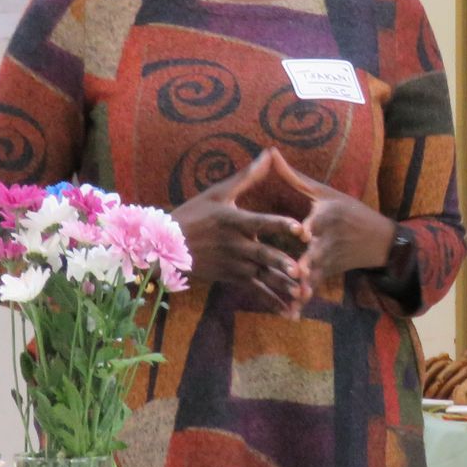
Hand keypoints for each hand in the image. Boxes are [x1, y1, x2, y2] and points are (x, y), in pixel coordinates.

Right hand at [169, 150, 307, 316]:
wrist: (165, 246)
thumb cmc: (193, 214)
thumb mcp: (218, 193)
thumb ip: (247, 176)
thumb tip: (269, 153)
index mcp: (234, 221)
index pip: (261, 222)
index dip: (280, 224)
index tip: (299, 228)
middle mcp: (235, 244)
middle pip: (263, 254)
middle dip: (282, 263)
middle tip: (301, 270)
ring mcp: (233, 264)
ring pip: (262, 276)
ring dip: (282, 286)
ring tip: (301, 295)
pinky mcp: (232, 278)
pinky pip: (255, 291)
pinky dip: (272, 302)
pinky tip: (290, 312)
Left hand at [265, 149, 397, 288]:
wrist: (380, 240)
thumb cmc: (348, 210)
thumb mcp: (324, 192)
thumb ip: (293, 177)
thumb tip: (269, 152)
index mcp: (329, 216)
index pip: (320, 221)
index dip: (311, 227)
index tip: (304, 233)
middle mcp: (330, 239)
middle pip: (317, 252)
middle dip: (307, 263)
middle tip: (296, 272)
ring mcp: (330, 258)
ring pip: (314, 273)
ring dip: (303, 286)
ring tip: (293, 299)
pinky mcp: (327, 272)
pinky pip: (313, 286)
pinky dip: (303, 300)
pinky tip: (291, 314)